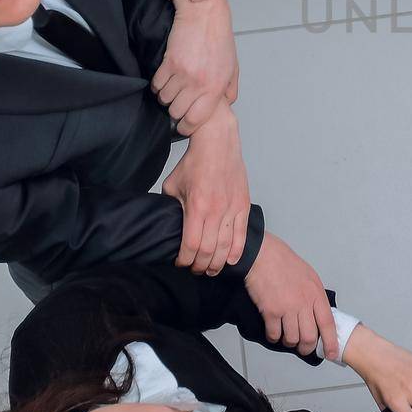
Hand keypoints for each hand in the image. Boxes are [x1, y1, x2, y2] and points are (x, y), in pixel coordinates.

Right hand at [151, 0, 238, 133]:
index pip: (196, 120)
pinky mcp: (168, 63)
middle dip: (175, 111)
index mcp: (216, 88)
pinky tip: (165, 78)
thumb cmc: (220, 40)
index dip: (187, 127)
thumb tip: (225, 106)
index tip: (184, 125)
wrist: (204, 16)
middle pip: (176, 112)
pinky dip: (158, 85)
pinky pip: (156, 84)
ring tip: (172, 88)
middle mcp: (199, 84)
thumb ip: (230, 90)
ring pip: (164, 98)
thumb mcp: (233, 67)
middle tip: (178, 103)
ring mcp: (183, 74)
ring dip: (166, 96)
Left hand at [161, 109, 249, 273]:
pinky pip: (242, 235)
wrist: (217, 143)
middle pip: (209, 251)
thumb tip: (169, 225)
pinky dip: (236, 251)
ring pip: (226, 247)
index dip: (184, 260)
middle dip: (200, 266)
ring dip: (218, 263)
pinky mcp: (243, 205)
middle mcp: (216, 211)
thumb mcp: (172, 186)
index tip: (180, 263)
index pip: (191, 245)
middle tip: (194, 269)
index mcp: (196, 207)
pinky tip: (230, 260)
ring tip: (211, 269)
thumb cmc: (193, 163)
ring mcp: (232, 209)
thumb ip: (171, 208)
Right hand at [243, 231, 335, 357]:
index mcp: (316, 293)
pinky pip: (274, 334)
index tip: (331, 353)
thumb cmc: (284, 263)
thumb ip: (314, 296)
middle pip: (310, 336)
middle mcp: (304, 302)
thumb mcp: (309, 276)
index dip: (331, 342)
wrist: (263, 256)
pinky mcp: (271, 311)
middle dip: (307, 347)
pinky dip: (274, 337)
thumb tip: (317, 314)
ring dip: (290, 342)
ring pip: (292, 339)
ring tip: (286, 338)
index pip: (328, 323)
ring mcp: (287, 308)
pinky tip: (273, 333)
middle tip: (303, 348)